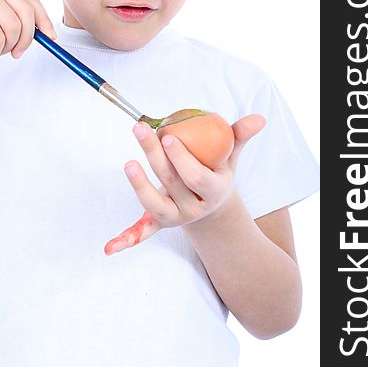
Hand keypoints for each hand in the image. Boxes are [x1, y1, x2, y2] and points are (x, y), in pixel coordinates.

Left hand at [104, 114, 265, 254]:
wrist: (211, 208)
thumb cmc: (217, 173)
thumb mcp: (231, 157)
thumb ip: (239, 137)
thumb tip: (259, 118)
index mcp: (213, 191)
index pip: (197, 177)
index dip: (182, 160)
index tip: (168, 138)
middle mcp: (193, 208)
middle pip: (171, 183)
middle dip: (154, 156)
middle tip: (141, 130)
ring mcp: (175, 218)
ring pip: (155, 204)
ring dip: (140, 186)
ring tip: (129, 163)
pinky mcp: (158, 224)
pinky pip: (143, 232)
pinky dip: (127, 240)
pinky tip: (108, 248)